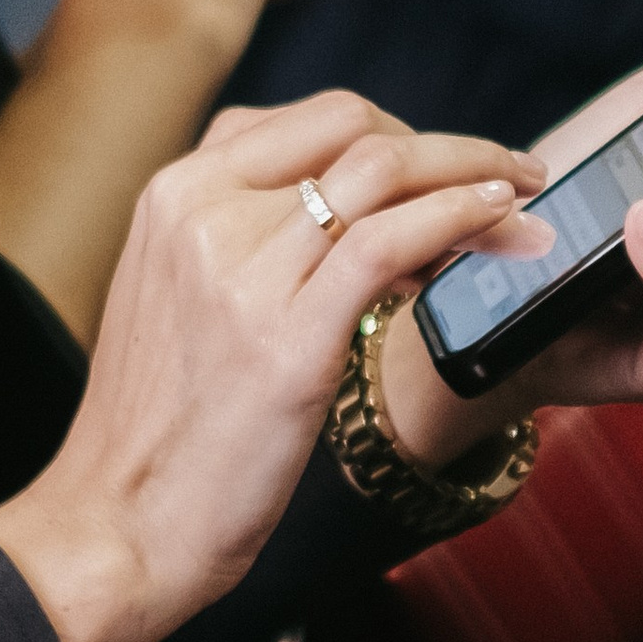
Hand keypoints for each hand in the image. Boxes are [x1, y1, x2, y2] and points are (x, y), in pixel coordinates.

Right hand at [0, 92, 549, 641]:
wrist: (117, 522)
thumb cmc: (162, 427)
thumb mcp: (183, 297)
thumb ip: (246, 239)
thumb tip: (353, 215)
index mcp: (175, 193)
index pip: (309, 119)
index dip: (394, 133)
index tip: (447, 168)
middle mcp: (202, 213)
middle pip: (352, 126)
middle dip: (444, 144)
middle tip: (504, 178)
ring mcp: (240, 272)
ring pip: (381, 173)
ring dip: (476, 170)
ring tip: (525, 197)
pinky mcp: (284, 340)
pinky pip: (389, 243)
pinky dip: (459, 217)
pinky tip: (499, 223)